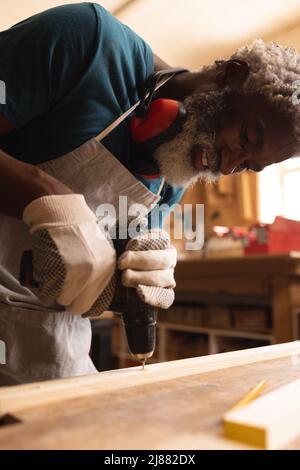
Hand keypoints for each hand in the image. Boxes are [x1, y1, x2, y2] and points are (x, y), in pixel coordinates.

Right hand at [23, 194, 115, 314]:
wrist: (62, 211)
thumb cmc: (80, 228)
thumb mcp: (102, 248)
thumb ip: (102, 270)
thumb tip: (94, 294)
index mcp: (108, 268)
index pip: (98, 303)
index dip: (85, 303)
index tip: (77, 299)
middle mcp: (96, 273)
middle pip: (80, 306)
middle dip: (70, 302)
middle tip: (63, 292)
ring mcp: (77, 272)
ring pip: (63, 300)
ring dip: (57, 294)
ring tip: (55, 279)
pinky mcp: (59, 270)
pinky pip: (49, 292)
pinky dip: (46, 288)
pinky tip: (47, 274)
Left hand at [118, 228, 176, 308]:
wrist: (106, 275)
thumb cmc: (115, 249)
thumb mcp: (117, 232)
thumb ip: (129, 222)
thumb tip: (142, 220)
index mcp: (161, 241)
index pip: (162, 239)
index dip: (147, 241)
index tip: (130, 244)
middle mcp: (168, 260)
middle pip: (165, 260)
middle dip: (142, 260)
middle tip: (121, 263)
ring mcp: (167, 279)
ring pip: (165, 278)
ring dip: (142, 278)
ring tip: (124, 277)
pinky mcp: (163, 296)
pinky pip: (165, 298)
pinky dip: (154, 296)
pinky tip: (139, 292)